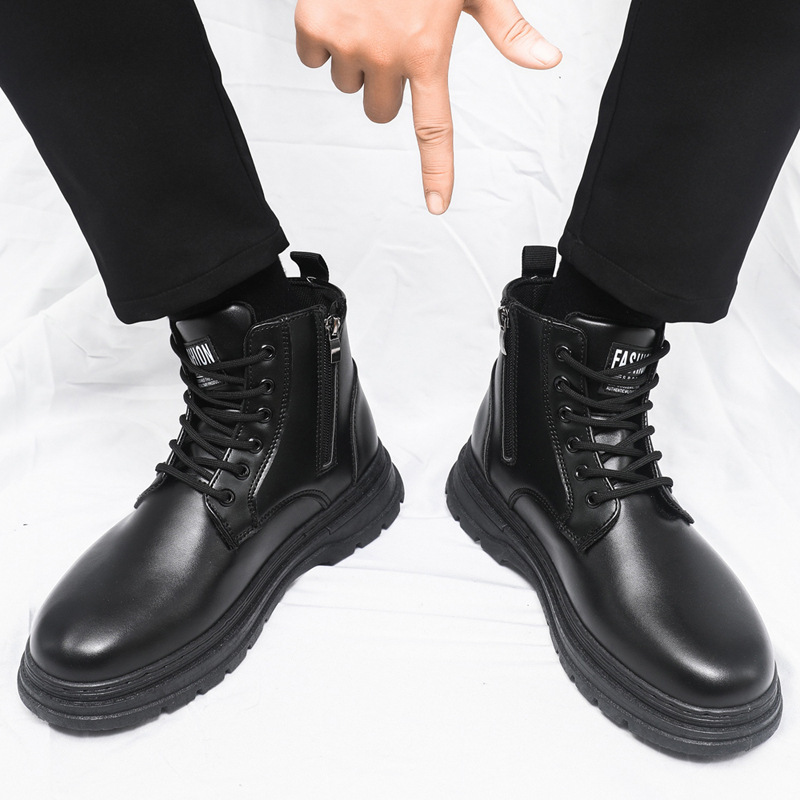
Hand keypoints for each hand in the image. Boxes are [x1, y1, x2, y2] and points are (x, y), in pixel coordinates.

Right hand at [295, 0, 560, 213]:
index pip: (433, 129)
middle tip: (392, 38)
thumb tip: (549, 61)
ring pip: (349, 85)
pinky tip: (340, 6)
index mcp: (428, 51)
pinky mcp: (313, 23)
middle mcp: (386, 55)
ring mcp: (347, 41)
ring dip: (356, 61)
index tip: (437, 205)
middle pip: (381, 111)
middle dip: (386, 85)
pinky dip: (323, 38)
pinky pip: (314, 58)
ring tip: (368, 14)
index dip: (436, 170)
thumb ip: (509, 29)